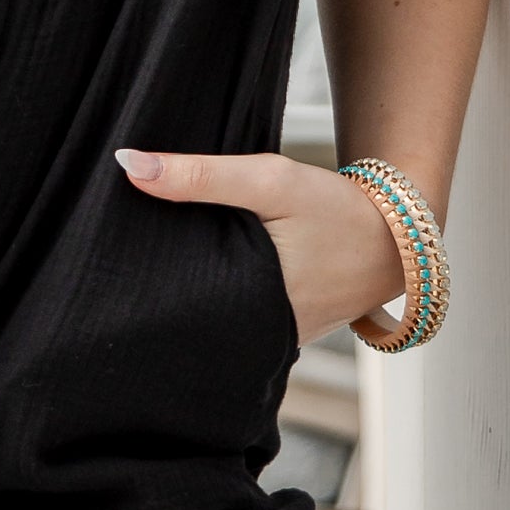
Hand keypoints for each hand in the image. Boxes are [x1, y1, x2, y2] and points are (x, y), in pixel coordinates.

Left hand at [115, 144, 411, 348]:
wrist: (400, 236)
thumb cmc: (337, 208)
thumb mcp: (271, 181)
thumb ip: (200, 176)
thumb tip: (129, 166)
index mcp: (253, 312)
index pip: (172, 310)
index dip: (139, 289)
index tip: (109, 264)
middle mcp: (260, 341)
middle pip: (187, 321)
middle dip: (157, 296)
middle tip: (117, 266)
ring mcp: (272, 344)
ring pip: (211, 324)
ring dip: (188, 299)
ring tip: (146, 271)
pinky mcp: (281, 335)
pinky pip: (236, 321)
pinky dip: (218, 299)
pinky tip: (197, 276)